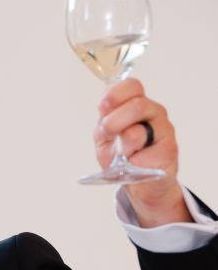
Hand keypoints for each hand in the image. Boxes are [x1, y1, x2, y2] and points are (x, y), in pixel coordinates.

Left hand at [96, 78, 192, 226]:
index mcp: (139, 104)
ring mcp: (165, 131)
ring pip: (137, 131)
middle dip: (113, 121)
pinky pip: (142, 155)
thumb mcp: (106, 135)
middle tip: (106, 134)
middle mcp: (155, 113)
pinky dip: (130, 162)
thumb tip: (105, 97)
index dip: (115, 94)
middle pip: (137, 105)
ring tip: (122, 154)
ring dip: (121, 145)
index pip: (133, 86)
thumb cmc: (121, 157)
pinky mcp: (169, 151)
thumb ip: (105, 117)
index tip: (101, 108)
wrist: (138, 183)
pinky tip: (135, 164)